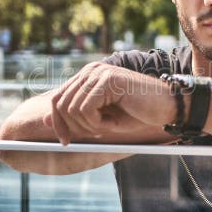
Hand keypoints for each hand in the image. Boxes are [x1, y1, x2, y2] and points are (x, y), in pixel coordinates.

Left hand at [45, 62, 171, 144]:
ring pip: (73, 109)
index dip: (57, 122)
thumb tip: (44, 121)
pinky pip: (87, 110)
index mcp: (87, 76)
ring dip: (90, 126)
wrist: (167, 108)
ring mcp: (99, 73)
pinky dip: (98, 124)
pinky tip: (115, 121)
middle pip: (60, 104)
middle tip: (95, 134)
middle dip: (72, 127)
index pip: (58, 99)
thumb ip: (76, 118)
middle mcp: (90, 71)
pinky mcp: (108, 80)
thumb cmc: (137, 114)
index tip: (65, 141)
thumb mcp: (102, 118)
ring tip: (110, 125)